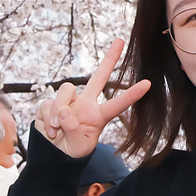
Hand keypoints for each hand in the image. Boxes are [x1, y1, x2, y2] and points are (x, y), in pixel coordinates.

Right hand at [33, 40, 152, 157]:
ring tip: (57, 129)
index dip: (131, 95)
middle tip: (120, 40)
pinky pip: (48, 105)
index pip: (117, 104)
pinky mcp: (50, 104)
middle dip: (110, 58)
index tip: (148, 84)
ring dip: (60, 110)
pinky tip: (50, 131)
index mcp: (98, 116)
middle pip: (99, 76)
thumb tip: (64, 112)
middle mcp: (85, 104)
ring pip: (66, 91)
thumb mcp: (79, 146)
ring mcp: (67, 102)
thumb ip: (74, 129)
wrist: (51, 155)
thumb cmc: (70, 152)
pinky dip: (48, 120)